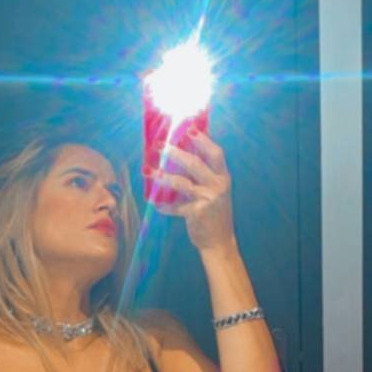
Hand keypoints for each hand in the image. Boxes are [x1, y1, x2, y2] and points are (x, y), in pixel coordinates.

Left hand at [150, 129, 235, 253]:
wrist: (220, 242)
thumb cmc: (215, 214)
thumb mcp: (216, 192)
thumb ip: (204, 176)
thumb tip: (183, 155)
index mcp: (224, 177)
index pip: (215, 153)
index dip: (202, 140)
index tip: (188, 129)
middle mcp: (218, 186)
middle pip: (195, 164)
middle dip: (175, 153)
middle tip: (159, 145)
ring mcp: (208, 200)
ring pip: (181, 183)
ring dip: (162, 176)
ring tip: (147, 171)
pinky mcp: (197, 213)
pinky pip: (175, 207)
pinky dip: (163, 206)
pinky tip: (154, 203)